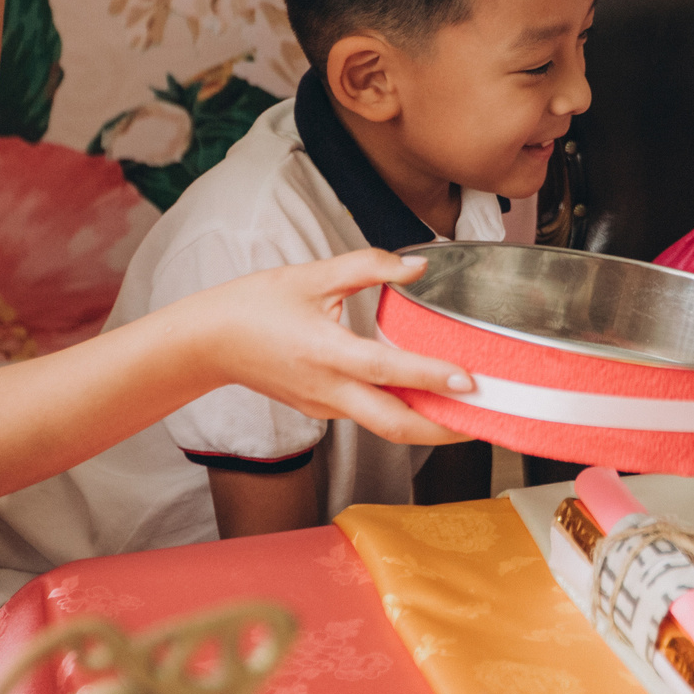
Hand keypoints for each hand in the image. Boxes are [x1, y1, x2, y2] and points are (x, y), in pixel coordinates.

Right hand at [198, 251, 471, 444]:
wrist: (207, 343)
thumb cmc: (255, 305)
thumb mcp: (312, 275)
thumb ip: (368, 266)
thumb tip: (417, 264)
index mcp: (325, 352)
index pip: (388, 370)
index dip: (431, 376)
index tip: (470, 380)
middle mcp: (328, 389)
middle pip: (395, 425)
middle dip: (444, 429)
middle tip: (486, 419)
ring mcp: (325, 406)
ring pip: (385, 426)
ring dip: (428, 425)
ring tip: (470, 413)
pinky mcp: (323, 409)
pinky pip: (370, 417)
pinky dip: (403, 415)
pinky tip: (428, 401)